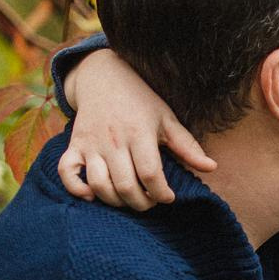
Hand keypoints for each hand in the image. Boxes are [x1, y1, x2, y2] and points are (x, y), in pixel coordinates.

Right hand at [56, 47, 216, 209]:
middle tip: (150, 202)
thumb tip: (211, 167)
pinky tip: (93, 195)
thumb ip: (187, 146)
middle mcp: (113, 140)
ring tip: (128, 199)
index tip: (168, 197)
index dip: (162, 193)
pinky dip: (77, 189)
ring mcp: (91, 143)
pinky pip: (66, 173)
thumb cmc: (140, 100)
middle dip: (141, 203)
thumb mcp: (167, 118)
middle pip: (125, 185)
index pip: (151, 174)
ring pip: (99, 184)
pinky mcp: (74, 145)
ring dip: (115, 201)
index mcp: (139, 132)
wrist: (103, 76)